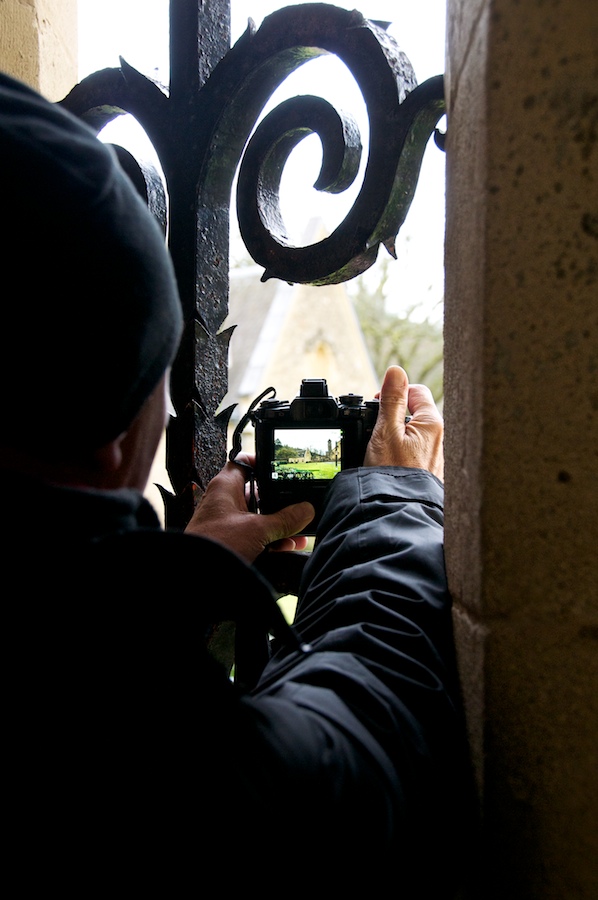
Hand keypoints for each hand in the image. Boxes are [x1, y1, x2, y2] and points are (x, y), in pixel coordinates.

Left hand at [184, 453, 314, 563]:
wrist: (195, 579)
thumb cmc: (215, 546)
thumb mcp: (257, 530)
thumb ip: (285, 520)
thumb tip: (306, 510)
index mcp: (225, 487)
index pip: (244, 462)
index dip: (263, 462)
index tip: (283, 468)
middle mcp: (225, 501)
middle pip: (257, 492)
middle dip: (280, 501)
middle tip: (300, 505)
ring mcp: (227, 522)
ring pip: (258, 516)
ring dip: (279, 524)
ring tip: (300, 531)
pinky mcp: (230, 541)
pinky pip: (254, 535)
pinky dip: (271, 539)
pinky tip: (289, 545)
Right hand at [364, 366, 443, 479]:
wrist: (397, 511)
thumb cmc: (392, 473)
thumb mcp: (385, 431)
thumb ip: (391, 399)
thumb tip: (396, 371)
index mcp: (433, 423)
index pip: (416, 391)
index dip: (394, 393)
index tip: (376, 405)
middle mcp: (441, 438)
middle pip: (415, 413)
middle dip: (394, 416)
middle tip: (376, 430)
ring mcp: (436, 457)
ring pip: (414, 434)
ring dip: (397, 435)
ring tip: (381, 450)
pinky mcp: (429, 472)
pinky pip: (415, 452)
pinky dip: (401, 453)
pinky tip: (389, 464)